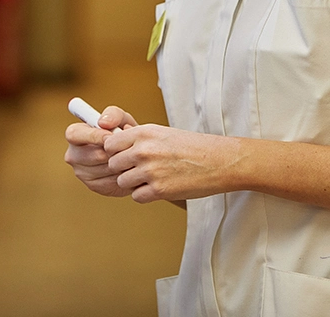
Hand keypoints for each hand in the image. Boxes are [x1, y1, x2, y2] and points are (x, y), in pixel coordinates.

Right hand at [64, 106, 136, 196]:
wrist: (135, 156)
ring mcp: (81, 172)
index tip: (110, 136)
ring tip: (130, 157)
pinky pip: (110, 181)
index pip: (74, 134)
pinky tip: (128, 168)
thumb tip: (103, 123)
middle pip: (89, 155)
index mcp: (75, 134)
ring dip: (119, 163)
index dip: (92, 136)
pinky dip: (122, 175)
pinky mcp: (93, 185)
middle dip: (111, 152)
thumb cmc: (124, 133)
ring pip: (102, 169)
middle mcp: (73, 154)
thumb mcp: (122, 119)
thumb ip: (113, 114)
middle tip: (127, 148)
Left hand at [104, 123, 243, 203]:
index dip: (115, 152)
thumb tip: (114, 146)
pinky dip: (145, 194)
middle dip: (124, 169)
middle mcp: (144, 151)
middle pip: (113, 165)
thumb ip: (138, 140)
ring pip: (122, 181)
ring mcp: (150, 171)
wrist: (220, 161)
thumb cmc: (193, 147)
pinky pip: (136, 196)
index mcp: (144, 133)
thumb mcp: (163, 133)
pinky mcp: (159, 190)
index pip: (109, 144)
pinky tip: (159, 187)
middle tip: (140, 169)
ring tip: (152, 178)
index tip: (124, 156)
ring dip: (134, 183)